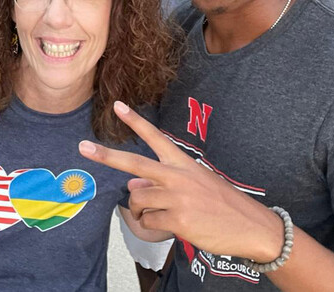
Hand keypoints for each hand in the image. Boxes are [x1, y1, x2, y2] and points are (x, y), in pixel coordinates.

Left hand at [79, 102, 284, 263]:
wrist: (251, 226)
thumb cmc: (223, 205)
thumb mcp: (195, 185)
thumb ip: (164, 182)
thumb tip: (133, 187)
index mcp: (183, 163)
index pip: (156, 137)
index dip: (135, 122)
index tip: (118, 106)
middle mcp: (178, 176)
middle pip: (133, 162)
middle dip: (105, 155)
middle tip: (82, 147)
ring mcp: (177, 198)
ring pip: (137, 200)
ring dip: (141, 211)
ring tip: (159, 214)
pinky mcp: (177, 220)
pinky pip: (148, 222)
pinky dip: (153, 226)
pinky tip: (172, 226)